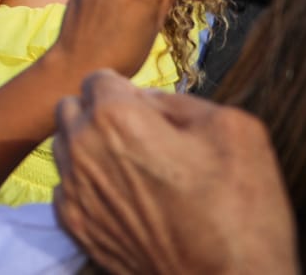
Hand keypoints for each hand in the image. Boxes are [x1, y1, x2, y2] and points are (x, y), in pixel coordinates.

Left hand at [52, 71, 297, 274]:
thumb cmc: (239, 210)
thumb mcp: (234, 128)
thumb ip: (181, 100)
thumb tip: (150, 102)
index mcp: (115, 118)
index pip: (97, 78)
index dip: (126, 90)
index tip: (152, 113)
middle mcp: (82, 149)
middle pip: (70, 108)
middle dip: (98, 113)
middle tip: (141, 137)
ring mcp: (73, 192)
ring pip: (65, 148)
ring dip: (90, 148)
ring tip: (135, 171)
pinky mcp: (74, 228)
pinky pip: (67, 188)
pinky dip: (89, 187)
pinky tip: (126, 202)